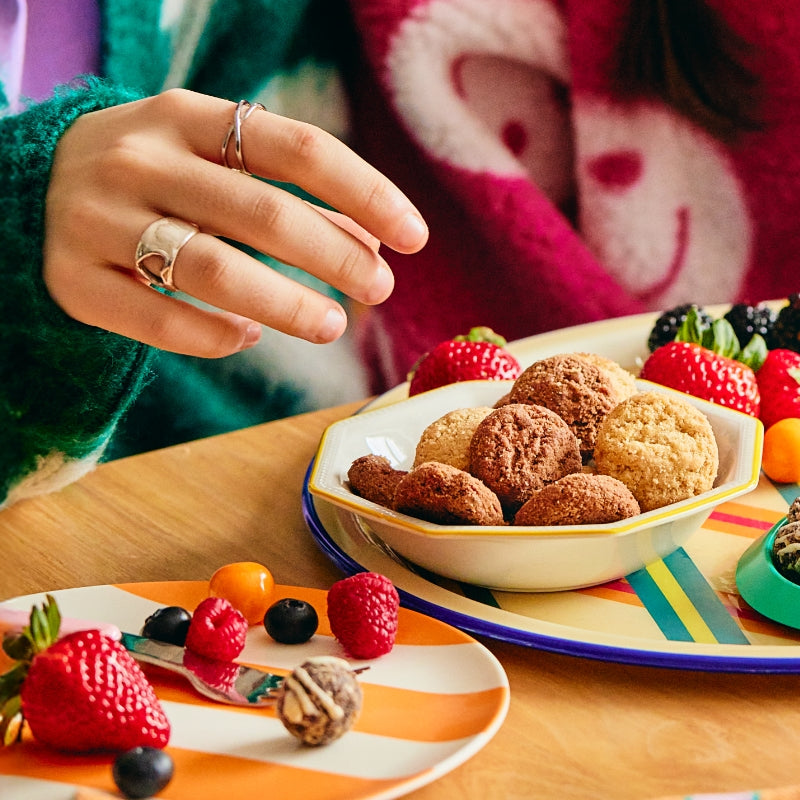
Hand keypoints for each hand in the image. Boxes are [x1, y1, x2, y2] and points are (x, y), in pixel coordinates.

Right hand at [42, 89, 427, 356]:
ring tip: (331, 325)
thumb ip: (292, 198)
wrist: (33, 191)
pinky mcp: (73, 280)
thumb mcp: (216, 164)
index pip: (298, 148)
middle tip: (378, 289)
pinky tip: (247, 336)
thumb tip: (373, 246)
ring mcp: (98, 220)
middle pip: (262, 212)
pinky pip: (161, 321)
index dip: (366, 193)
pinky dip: (217, 335)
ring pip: (213, 270)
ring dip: (287, 304)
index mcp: (186, 116)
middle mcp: (140, 159)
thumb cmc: (157, 179)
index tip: (413, 237)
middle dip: (336, 257)